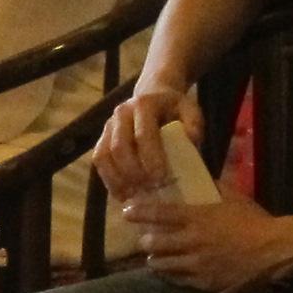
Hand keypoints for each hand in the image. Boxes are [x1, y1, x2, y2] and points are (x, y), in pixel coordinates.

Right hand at [94, 87, 199, 201]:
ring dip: (118, 180)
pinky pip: (99, 161)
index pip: (143, 134)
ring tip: (135, 196)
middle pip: (119, 147)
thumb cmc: (173, 109)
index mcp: (143, 105)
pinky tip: (123, 194)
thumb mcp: (189, 109)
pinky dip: (109, 180)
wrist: (152, 96)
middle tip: (150, 189)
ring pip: (104, 156)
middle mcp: (121, 113)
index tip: (162, 178)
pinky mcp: (101, 139)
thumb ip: (194, 123)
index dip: (151, 159)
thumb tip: (192, 140)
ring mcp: (107, 126)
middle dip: (134, 172)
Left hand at [120, 184, 292, 292]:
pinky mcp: (202, 282)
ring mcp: (195, 264)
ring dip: (156, 259)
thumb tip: (205, 179)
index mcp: (197, 217)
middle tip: (145, 238)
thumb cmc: (255, 221)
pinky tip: (171, 271)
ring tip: (156, 256)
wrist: (274, 252)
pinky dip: (171, 274)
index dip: (140, 212)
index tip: (127, 211)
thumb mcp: (235, 198)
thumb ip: (216, 188)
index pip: (159, 213)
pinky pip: (177, 279)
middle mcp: (191, 241)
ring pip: (161, 264)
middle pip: (154, 243)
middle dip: (146, 240)